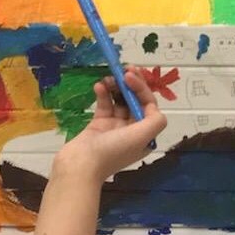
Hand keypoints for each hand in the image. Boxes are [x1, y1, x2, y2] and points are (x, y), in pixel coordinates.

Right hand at [55, 68, 166, 182]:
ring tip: (107, 78)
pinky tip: (98, 86)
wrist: (80, 166)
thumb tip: (154, 107)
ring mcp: (115, 128)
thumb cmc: (112, 151)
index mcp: (145, 135)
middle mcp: (132, 131)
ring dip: (115, 87)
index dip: (142, 88)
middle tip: (122, 69)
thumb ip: (155, 120)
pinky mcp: (98, 125)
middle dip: (130, 85)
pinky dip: (102, 94)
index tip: (129, 75)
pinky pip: (104, 105)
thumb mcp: (141, 137)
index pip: (149, 105)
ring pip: (119, 101)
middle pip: (135, 101)